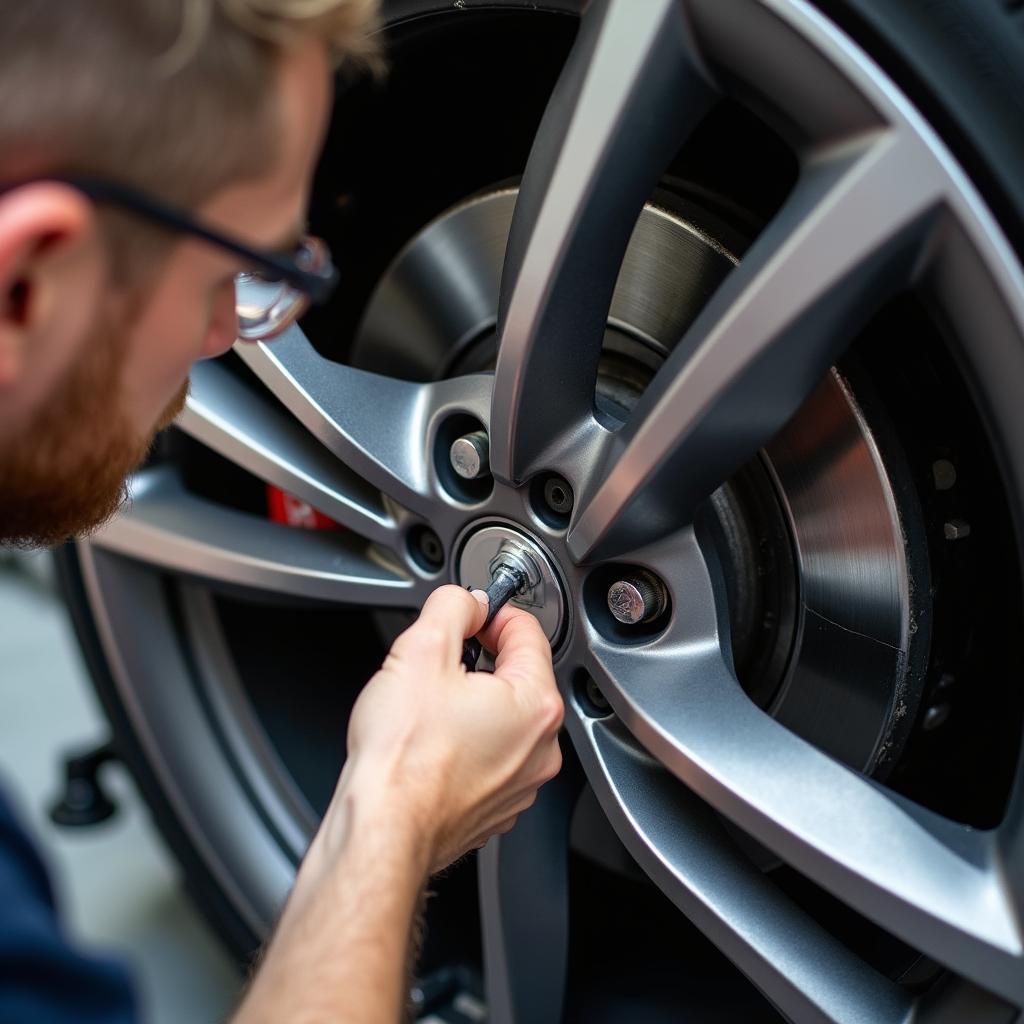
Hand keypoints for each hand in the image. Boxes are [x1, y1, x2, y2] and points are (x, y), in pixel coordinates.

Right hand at [331, 585, 563, 874]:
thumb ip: (453, 609)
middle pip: (520, 678)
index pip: (529, 633)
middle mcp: (540, 748)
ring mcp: (520, 783)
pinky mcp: (496, 808)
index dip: (494, 614)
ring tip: (430, 707)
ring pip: (504, 721)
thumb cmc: (402, 757)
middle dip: (482, 661)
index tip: (471, 615)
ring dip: (474, 704)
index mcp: (534, 704)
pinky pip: (491, 758)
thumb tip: (467, 602)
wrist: (382, 830)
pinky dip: (467, 744)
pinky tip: (432, 743)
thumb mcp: (422, 650)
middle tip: (440, 661)